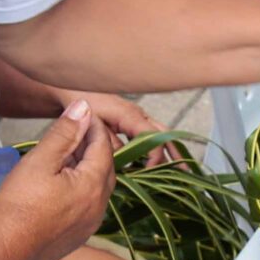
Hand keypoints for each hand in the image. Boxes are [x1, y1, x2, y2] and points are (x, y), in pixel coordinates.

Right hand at [0, 98, 115, 259]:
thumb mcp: (41, 160)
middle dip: (92, 148)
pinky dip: (79, 192)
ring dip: (86, 171)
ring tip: (64, 158)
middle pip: (104, 169)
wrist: (4, 249)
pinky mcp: (76, 239)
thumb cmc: (20, 202)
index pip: (103, 147)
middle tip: (74, 133)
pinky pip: (86, 208)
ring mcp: (89, 226)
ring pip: (96, 190)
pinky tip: (60, 188)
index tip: (82, 114)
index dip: (94, 127)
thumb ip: (64, 133)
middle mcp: (98, 207)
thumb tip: (84, 108)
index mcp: (93, 185)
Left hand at [61, 91, 182, 163]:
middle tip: (186, 170)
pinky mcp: (130, 119)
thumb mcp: (93, 125)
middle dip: (175, 151)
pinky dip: (157, 145)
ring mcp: (135, 116)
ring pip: (160, 132)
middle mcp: (137, 114)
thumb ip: (109, 142)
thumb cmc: (80, 103)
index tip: (149, 171)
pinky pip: (149, 132)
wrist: (72, 87)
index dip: (154, 156)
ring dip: (170, 148)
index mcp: (130, 115)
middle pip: (164, 132)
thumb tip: (123, 158)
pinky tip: (157, 159)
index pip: (152, 137)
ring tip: (182, 166)